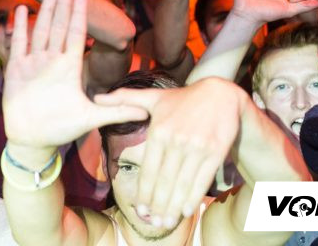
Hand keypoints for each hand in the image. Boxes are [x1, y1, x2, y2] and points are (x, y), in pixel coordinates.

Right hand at [3, 0, 146, 149]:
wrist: (35, 140)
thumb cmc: (62, 129)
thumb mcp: (92, 117)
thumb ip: (117, 112)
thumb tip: (146, 112)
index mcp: (70, 68)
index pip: (77, 35)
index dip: (80, 15)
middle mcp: (52, 61)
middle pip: (59, 27)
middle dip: (63, 5)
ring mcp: (34, 63)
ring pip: (40, 30)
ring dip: (44, 11)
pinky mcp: (17, 70)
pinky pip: (18, 44)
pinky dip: (20, 27)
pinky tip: (21, 9)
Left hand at [94, 77, 246, 228]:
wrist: (220, 94)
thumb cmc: (183, 99)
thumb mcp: (154, 97)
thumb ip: (125, 99)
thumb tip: (97, 97)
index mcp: (159, 131)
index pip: (149, 170)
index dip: (144, 193)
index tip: (140, 210)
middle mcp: (177, 140)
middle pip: (165, 181)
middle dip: (158, 205)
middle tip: (154, 223)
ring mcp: (197, 147)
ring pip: (182, 183)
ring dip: (174, 207)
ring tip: (168, 222)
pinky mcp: (215, 151)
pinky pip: (202, 179)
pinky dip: (194, 196)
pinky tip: (187, 210)